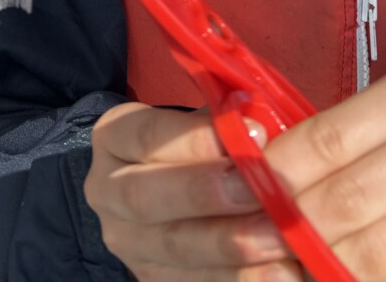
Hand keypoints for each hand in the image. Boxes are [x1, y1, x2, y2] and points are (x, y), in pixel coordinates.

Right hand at [85, 102, 302, 280]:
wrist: (178, 188)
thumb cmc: (199, 142)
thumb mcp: (202, 120)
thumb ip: (225, 121)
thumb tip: (260, 128)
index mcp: (116, 137)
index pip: (146, 135)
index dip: (195, 137)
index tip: (251, 132)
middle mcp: (108, 191)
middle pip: (146, 196)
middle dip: (205, 193)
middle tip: (255, 190)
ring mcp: (128, 243)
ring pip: (173, 248)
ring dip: (229, 244)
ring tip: (277, 238)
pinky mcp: (154, 279)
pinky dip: (239, 278)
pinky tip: (277, 273)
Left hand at [263, 56, 385, 280]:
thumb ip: (348, 130)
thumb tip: (269, 170)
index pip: (331, 139)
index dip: (279, 173)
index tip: (250, 190)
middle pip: (350, 202)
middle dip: (294, 227)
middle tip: (262, 236)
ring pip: (379, 256)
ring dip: (323, 266)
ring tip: (295, 262)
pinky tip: (343, 278)